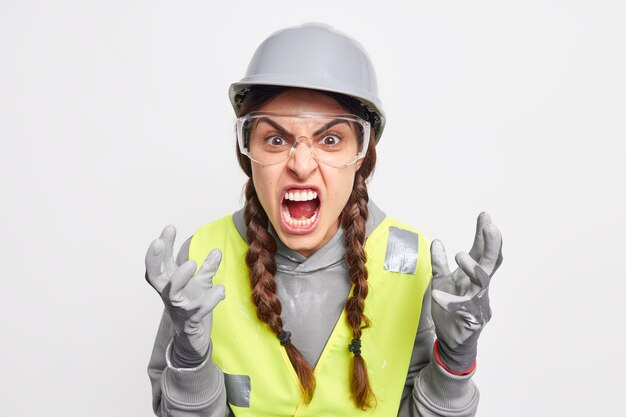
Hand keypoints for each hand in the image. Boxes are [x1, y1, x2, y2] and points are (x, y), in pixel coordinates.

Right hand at [145, 225, 224, 366]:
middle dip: (154, 259)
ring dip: (179, 278)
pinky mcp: (191, 322)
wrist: (194, 340)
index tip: (169, 227)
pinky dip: (210, 300)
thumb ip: (207, 269)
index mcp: (170, 283)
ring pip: (171, 294)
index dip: (162, 247)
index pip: (161, 262)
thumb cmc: (193, 308)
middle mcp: (170, 295)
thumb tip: (217, 250)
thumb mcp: (200, 285)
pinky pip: (197, 310)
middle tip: (159, 242)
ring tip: (191, 263)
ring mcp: (179, 308)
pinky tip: (220, 289)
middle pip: (155, 276)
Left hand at [430, 212, 502, 372]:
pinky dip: (449, 301)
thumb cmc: (450, 311)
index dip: (485, 235)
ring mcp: (479, 303)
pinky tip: (438, 296)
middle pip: (491, 262)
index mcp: (474, 277)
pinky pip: (462, 309)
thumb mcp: (442, 283)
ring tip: (459, 255)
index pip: (483, 252)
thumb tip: (436, 241)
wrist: (453, 341)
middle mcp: (481, 288)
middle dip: (492, 243)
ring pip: (483, 282)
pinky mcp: (472, 319)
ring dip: (473, 267)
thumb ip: (439, 264)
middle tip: (489, 225)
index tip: (485, 216)